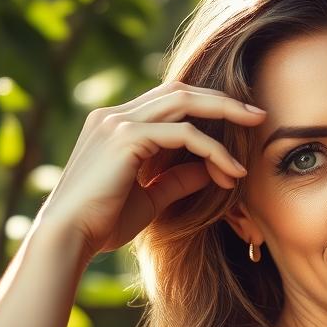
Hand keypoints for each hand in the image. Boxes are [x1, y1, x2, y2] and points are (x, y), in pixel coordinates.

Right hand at [34, 81, 265, 260]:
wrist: (68, 237)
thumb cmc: (103, 224)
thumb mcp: (149, 199)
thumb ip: (177, 180)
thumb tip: (211, 170)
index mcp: (115, 124)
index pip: (168, 101)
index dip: (205, 109)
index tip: (239, 126)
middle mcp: (114, 115)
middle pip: (179, 89)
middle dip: (222, 98)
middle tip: (258, 114)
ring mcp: (117, 122)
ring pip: (184, 101)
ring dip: (225, 112)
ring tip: (257, 126)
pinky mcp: (126, 139)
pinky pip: (184, 134)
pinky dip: (214, 150)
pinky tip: (232, 172)